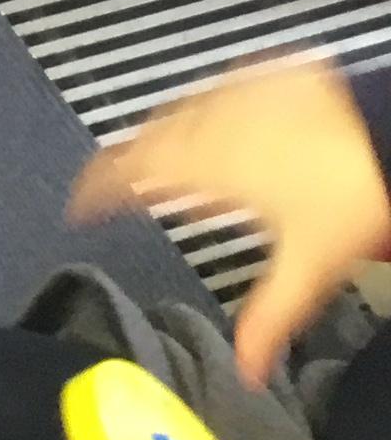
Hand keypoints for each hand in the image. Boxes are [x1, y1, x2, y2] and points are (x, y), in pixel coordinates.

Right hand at [69, 56, 390, 383]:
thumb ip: (268, 317)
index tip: (79, 203)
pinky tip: (223, 122)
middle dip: (125, 162)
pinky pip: (216, 91)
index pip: (122, 173)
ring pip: (178, 112)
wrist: (388, 132)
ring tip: (166, 156)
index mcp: (200, 165)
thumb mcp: (307, 268)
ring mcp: (233, 93)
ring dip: (164, 135)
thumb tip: (245, 365)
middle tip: (117, 184)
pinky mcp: (262, 74)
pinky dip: (207, 112)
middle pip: (144, 139)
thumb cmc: (350, 189)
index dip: (92, 189)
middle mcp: (207, 122)